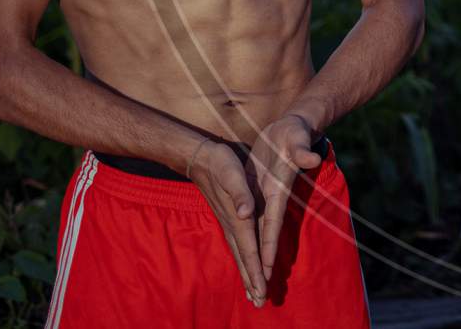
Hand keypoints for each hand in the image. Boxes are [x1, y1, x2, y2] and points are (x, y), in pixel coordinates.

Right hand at [186, 138, 267, 306]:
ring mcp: (229, 223)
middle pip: (243, 258)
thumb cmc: (219, 162)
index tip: (261, 290)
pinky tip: (244, 267)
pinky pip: (237, 246)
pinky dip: (242, 260)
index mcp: (238, 216)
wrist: (199, 157)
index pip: (249, 249)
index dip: (256, 270)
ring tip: (252, 295)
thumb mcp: (232, 172)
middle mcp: (233, 224)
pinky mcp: (228, 218)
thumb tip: (245, 212)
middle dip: (251, 281)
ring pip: (239, 254)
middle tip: (259, 303)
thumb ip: (239, 192)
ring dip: (246, 275)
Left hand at [245, 113, 322, 288]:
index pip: (272, 225)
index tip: (266, 271)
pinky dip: (249, 240)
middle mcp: (271, 200)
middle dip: (263, 265)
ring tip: (252, 284)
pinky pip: (251, 222)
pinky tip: (245, 253)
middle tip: (260, 294)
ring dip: (255, 258)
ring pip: (257, 234)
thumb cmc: (295, 132)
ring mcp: (264, 198)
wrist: (293, 126)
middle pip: (265, 238)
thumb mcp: (297, 138)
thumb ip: (302, 150)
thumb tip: (310, 158)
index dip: (269, 247)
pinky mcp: (257, 192)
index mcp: (278, 191)